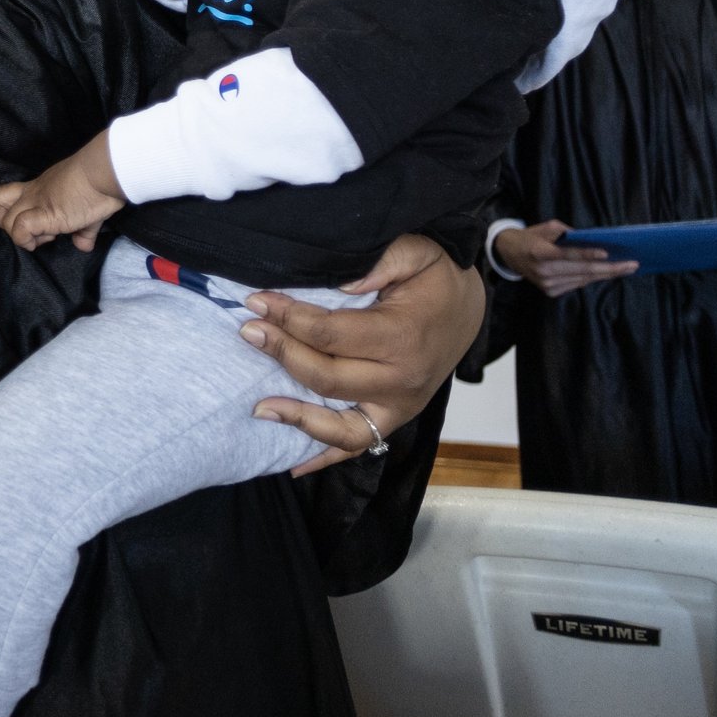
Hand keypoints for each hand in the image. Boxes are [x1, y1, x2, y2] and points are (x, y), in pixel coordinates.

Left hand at [0, 134, 125, 252]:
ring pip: (6, 222)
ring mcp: (35, 203)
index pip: (8, 194)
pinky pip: (20, 230)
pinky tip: (50, 238)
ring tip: (49, 236)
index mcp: (39, 187)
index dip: (12, 211)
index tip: (37, 223)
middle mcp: (32, 193)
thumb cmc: (100, 182)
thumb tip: (83, 244)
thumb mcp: (88, 208)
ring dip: (23, 237)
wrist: (104, 172)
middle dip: (10, 225)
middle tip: (37, 232)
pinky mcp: (43, 214)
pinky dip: (28, 240)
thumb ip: (83, 229)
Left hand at [244, 234, 479, 473]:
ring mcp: (398, 407)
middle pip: (327, 377)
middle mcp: (401, 381)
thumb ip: (382, 260)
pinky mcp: (393, 419)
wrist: (468, 309)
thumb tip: (340, 283)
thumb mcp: (417, 253)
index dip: (289, 319)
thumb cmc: (436, 279)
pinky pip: (357, 446)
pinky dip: (324, 457)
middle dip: (282, 353)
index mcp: (403, 338)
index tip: (258, 302)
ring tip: (258, 406)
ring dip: (297, 417)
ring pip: (340, 426)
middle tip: (248, 332)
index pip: (331, 335)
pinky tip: (293, 464)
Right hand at [495, 220, 637, 298]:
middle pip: (582, 270)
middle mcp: (544, 272)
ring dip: (606, 274)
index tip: (607, 253)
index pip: (569, 254)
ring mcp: (547, 285)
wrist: (509, 254)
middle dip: (610, 268)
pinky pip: (577, 284)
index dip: (588, 254)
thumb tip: (594, 241)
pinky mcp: (551, 292)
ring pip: (583, 279)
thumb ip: (569, 234)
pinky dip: (593, 277)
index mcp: (540, 253)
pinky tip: (607, 272)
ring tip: (626, 269)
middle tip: (631, 265)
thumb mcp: (547, 227)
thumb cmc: (531, 236)